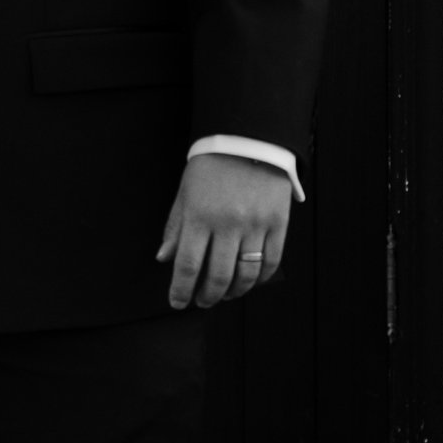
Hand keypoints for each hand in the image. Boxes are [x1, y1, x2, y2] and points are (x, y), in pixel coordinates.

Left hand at [157, 156, 292, 311]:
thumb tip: (164, 259)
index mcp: (199, 216)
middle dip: (207, 297)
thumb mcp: (185, 193)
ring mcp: (255, 224)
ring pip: (245, 275)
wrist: (248, 139)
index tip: (178, 303)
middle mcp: (228, 223)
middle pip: (217, 276)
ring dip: (233, 292)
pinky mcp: (278, 223)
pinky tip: (250, 282)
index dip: (181, 290)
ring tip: (225, 295)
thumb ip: (175, 227)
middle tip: (202, 301)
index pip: (187, 266)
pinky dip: (259, 279)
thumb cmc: (211, 167)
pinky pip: (270, 262)